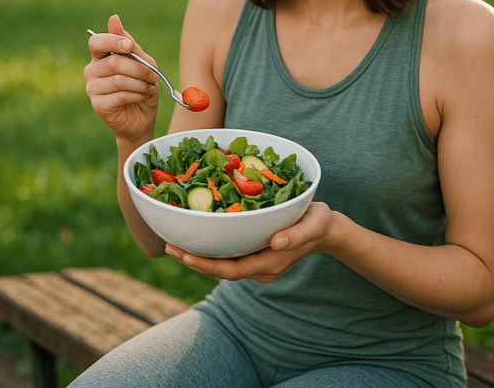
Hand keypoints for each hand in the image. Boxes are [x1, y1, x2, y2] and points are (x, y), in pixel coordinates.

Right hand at [84, 14, 159, 143]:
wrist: (142, 118)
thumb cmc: (142, 87)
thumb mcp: (143, 63)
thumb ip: (131, 46)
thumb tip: (113, 19)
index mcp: (100, 57)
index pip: (96, 42)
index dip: (112, 41)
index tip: (129, 46)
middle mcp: (92, 70)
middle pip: (114, 62)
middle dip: (140, 68)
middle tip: (154, 75)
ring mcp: (92, 88)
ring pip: (119, 80)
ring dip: (141, 83)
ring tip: (149, 88)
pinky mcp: (98, 105)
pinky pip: (120, 95)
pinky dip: (137, 95)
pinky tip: (142, 97)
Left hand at [164, 202, 334, 282]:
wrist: (325, 230)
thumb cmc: (318, 222)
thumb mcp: (313, 224)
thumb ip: (296, 235)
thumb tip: (274, 241)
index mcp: (269, 264)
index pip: (232, 270)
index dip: (207, 265)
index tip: (186, 255)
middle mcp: (259, 267)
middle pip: (220, 270)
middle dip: (193, 261)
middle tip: (168, 246)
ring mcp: (255, 262)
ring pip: (221, 263)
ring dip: (197, 255)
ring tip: (173, 242)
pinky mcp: (253, 253)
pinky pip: (227, 254)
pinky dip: (209, 247)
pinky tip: (194, 235)